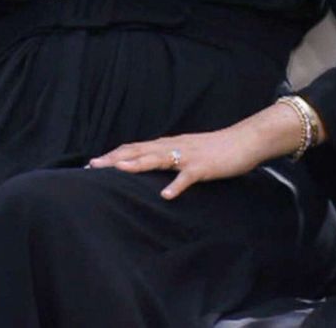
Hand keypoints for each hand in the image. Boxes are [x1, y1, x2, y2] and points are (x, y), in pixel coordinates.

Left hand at [86, 101, 311, 198]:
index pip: (134, 148)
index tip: (93, 162)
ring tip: (117, 171)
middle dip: (114, 159)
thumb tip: (148, 163)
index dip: (114, 155)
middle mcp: (172, 147)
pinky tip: (165, 195)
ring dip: (136, 165)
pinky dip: (176, 185)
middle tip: (93, 166)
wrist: (243, 141)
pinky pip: (187, 177)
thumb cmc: (214, 148)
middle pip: (138, 151)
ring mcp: (187, 156)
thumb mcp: (185, 150)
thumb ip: (168, 156)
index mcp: (167, 144)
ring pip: (157, 159)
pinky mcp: (203, 167)